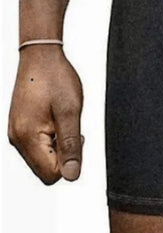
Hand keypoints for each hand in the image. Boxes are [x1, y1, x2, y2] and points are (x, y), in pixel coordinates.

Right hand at [8, 46, 83, 183]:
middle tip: (70, 125)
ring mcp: (17, 133)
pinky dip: (52, 136)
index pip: (50, 175)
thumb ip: (71, 146)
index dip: (69, 161)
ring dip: (58, 143)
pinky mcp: (21, 127)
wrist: (41, 56)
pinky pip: (39, 144)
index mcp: (27, 138)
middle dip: (63, 153)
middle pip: (45, 168)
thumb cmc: (55, 78)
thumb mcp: (70, 112)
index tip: (76, 136)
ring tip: (63, 118)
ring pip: (43, 156)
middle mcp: (17, 139)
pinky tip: (56, 117)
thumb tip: (72, 176)